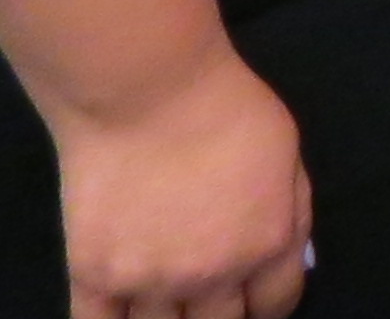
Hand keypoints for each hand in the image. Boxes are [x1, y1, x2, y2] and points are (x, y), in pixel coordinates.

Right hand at [46, 37, 307, 317]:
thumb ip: (292, 213)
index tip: (255, 295)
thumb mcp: (289, 155)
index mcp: (267, 245)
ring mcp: (150, 282)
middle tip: (210, 292)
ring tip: (168, 293)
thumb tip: (292, 259)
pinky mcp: (95, 276)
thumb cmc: (228, 108)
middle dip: (222, 312)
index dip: (268, 302)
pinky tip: (124, 309)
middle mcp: (211, 276)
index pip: (275, 305)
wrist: (148, 93)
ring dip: (170, 316)